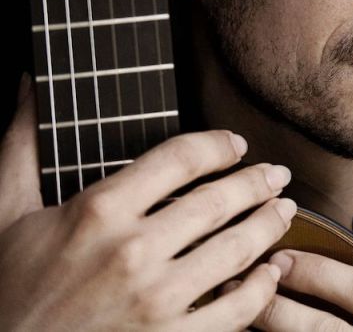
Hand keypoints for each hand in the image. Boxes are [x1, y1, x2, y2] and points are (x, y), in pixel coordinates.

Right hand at [0, 72, 296, 330]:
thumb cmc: (8, 291)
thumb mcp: (5, 215)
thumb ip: (22, 148)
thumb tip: (28, 86)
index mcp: (98, 211)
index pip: (182, 158)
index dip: (219, 145)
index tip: (236, 145)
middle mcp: (133, 252)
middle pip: (220, 200)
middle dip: (257, 182)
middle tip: (276, 175)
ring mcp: (156, 301)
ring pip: (238, 248)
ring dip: (270, 225)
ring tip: (283, 212)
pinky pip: (236, 309)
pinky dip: (262, 286)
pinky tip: (270, 272)